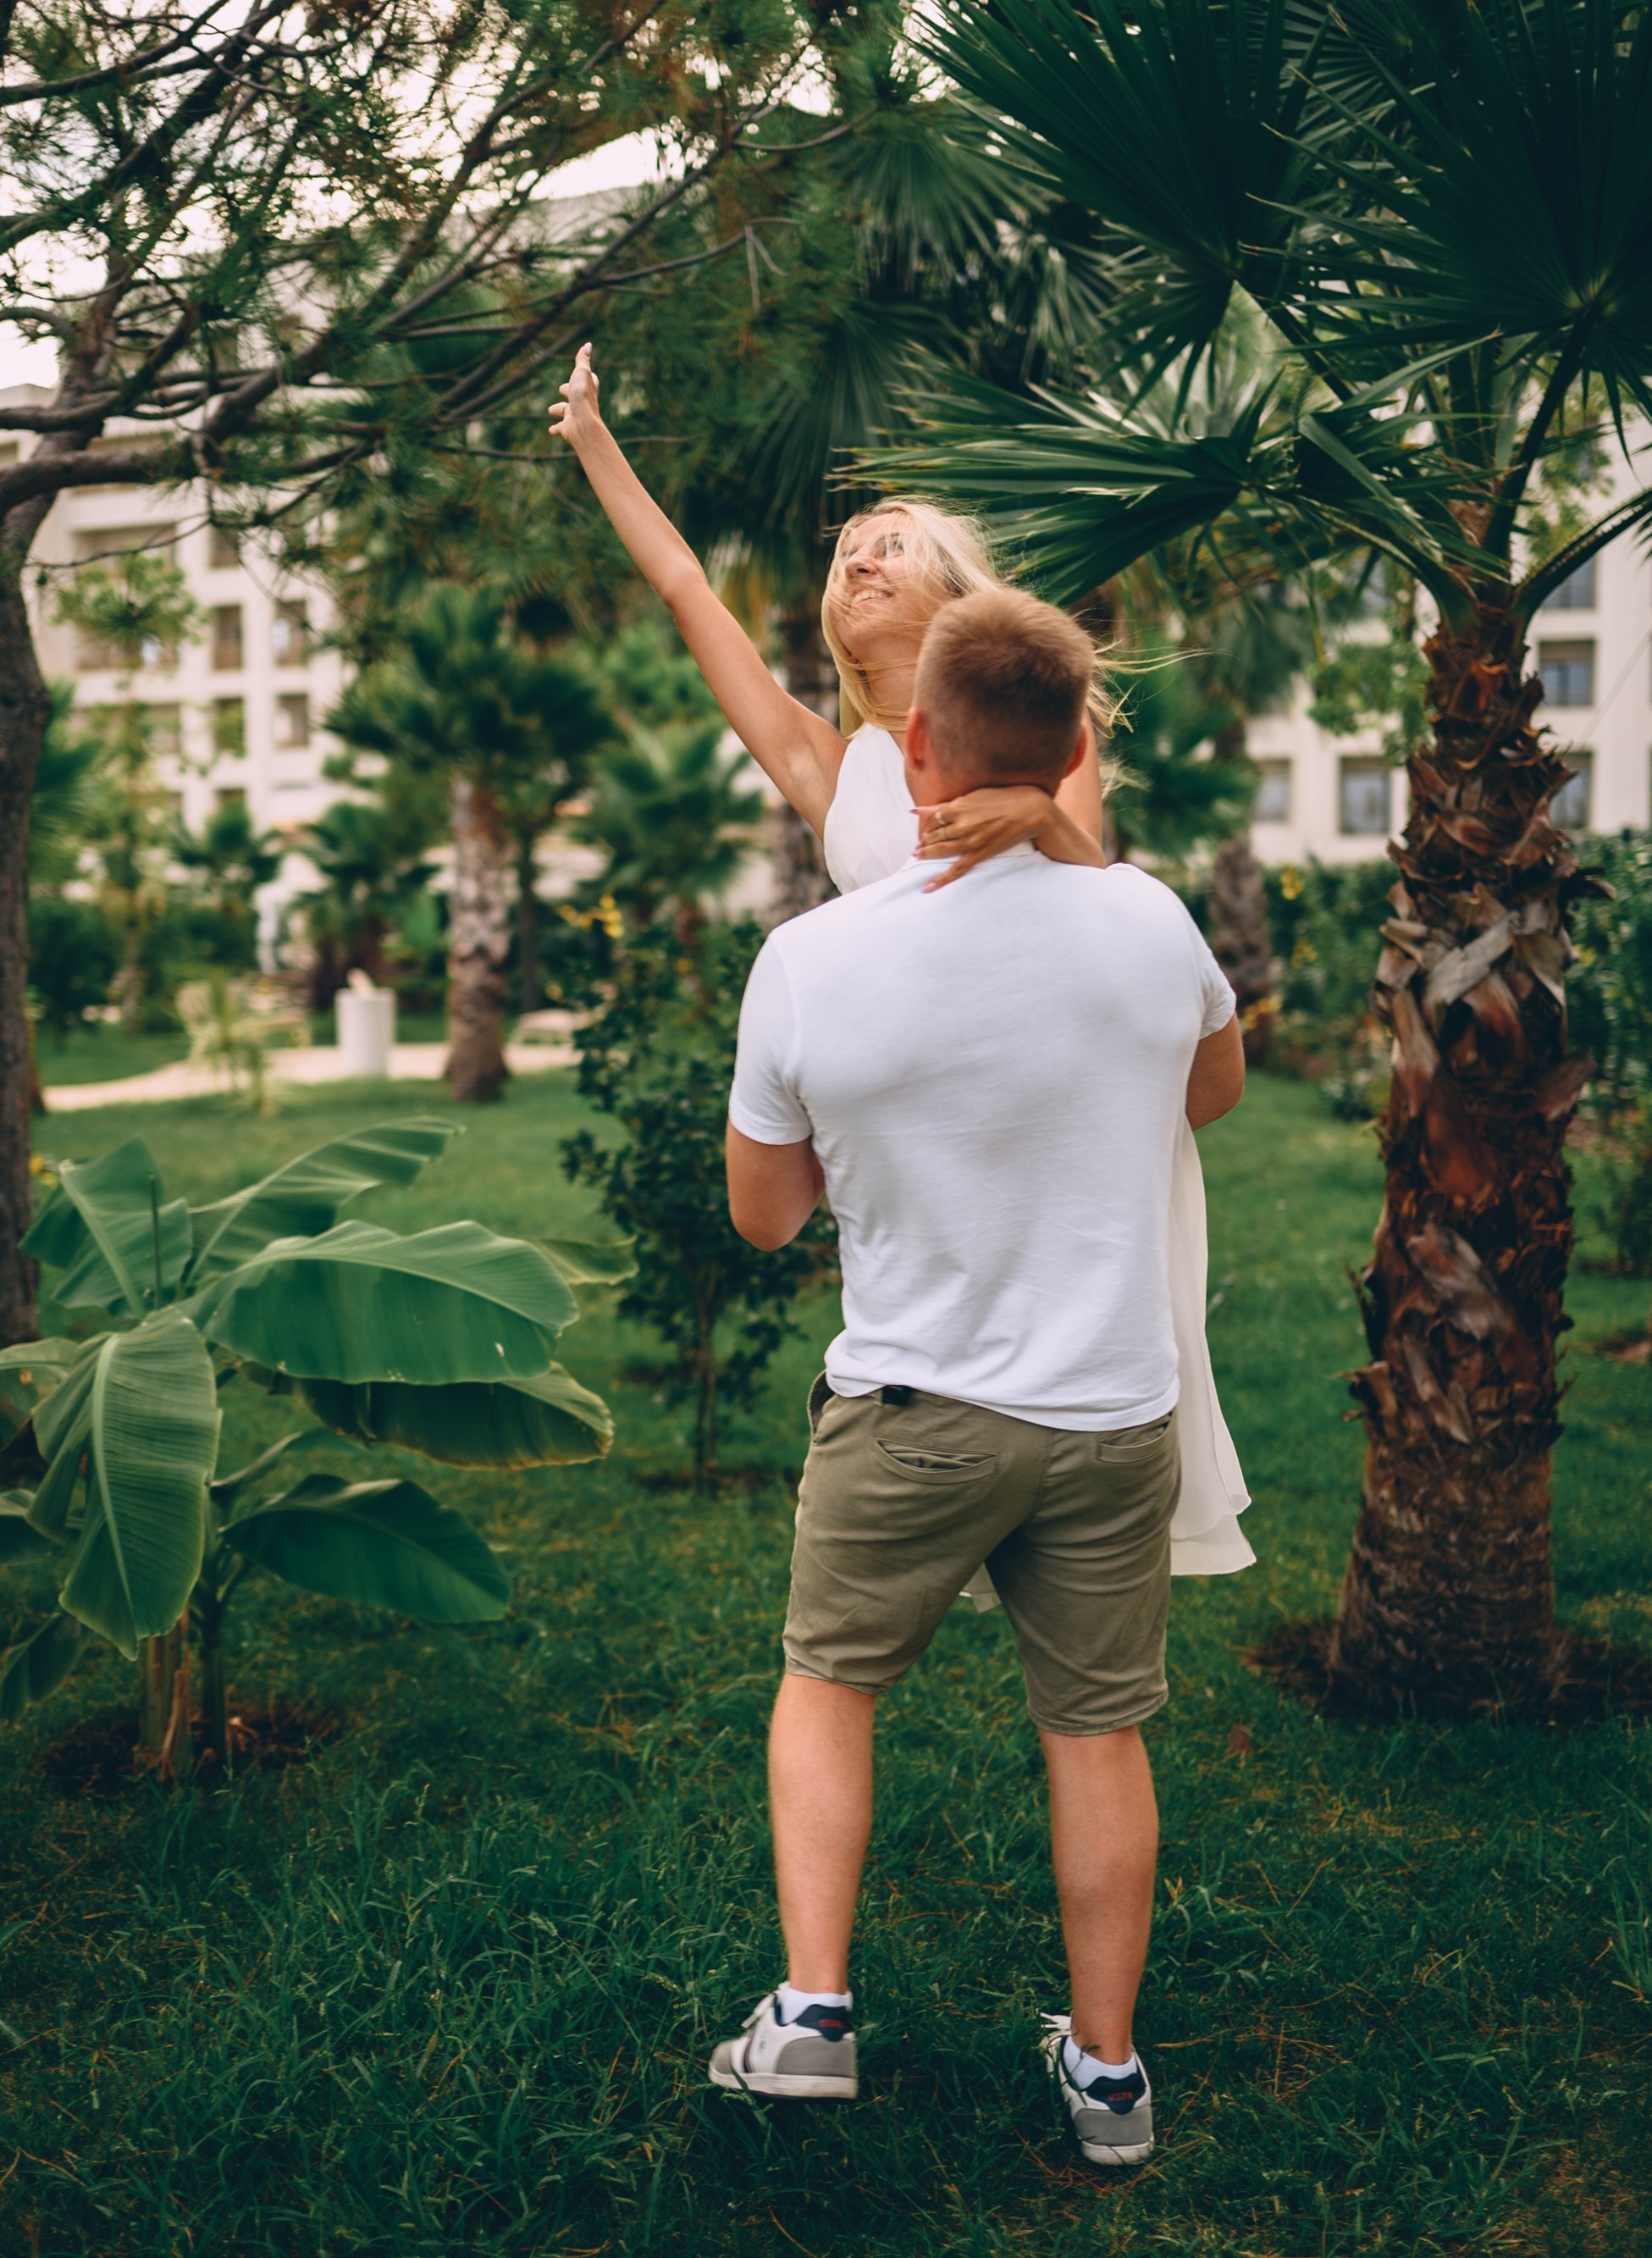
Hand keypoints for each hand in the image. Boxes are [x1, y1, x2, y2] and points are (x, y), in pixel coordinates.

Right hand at [549, 342, 603, 451]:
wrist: (583, 424)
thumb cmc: (583, 397)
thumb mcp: (582, 373)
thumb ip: (583, 360)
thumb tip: (588, 344)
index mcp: (588, 389)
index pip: (588, 379)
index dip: (586, 376)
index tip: (584, 372)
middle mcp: (583, 402)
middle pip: (575, 395)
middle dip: (568, 391)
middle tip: (562, 389)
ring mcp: (575, 416)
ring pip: (565, 412)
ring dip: (558, 410)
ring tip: (551, 410)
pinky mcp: (568, 429)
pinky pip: (560, 428)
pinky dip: (555, 428)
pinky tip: (551, 430)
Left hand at [916, 784, 1054, 888]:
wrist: (1030, 810)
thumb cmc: (1003, 798)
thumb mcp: (974, 795)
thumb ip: (948, 804)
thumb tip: (918, 809)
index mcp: (958, 807)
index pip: (934, 820)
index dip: (928, 827)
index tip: (927, 831)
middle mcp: (961, 824)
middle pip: (934, 836)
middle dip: (924, 842)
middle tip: (918, 847)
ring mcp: (970, 841)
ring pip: (940, 851)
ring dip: (927, 855)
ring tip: (919, 856)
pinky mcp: (980, 853)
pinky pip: (957, 869)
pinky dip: (941, 879)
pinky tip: (927, 887)